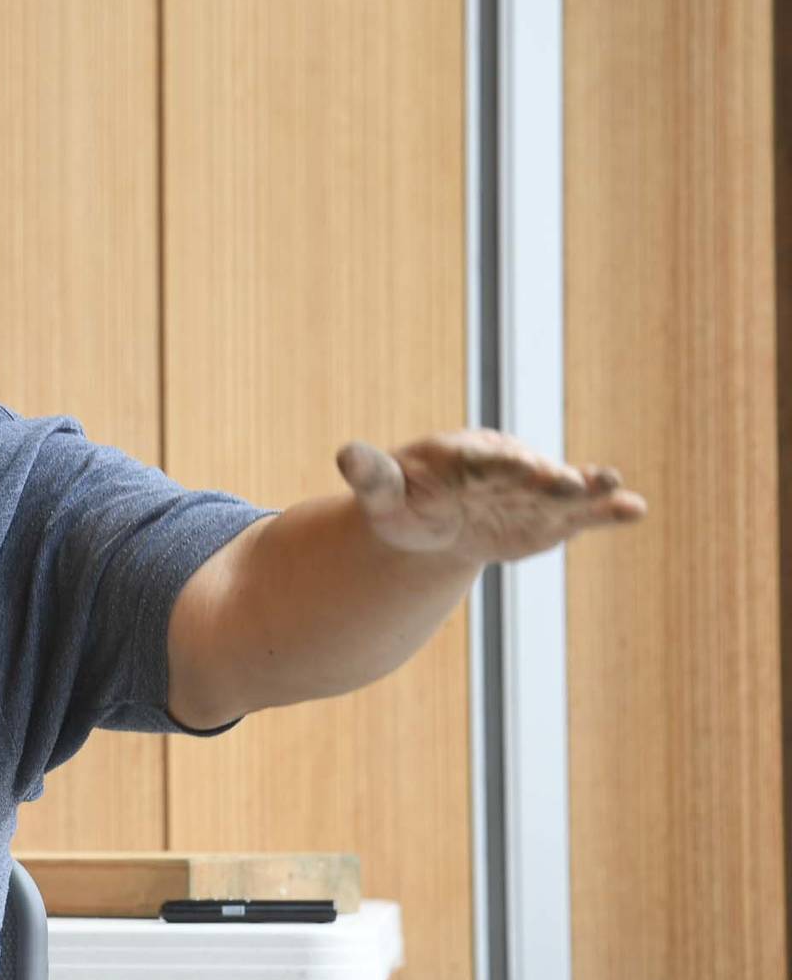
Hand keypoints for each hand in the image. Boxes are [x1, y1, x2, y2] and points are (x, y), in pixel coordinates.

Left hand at [336, 429, 647, 564]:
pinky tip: (634, 509)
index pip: (486, 461)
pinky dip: (604, 512)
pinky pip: (579, 514)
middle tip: (572, 482)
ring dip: (587, 490)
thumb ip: (371, 477)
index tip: (526, 468)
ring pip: (561, 492)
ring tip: (615, 487)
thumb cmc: (402, 503)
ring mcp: (530, 492)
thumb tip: (346, 455)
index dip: (506, 466)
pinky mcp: (549, 518)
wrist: (431, 524)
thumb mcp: (382, 494)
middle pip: (529, 475)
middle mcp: (505, 468)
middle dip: (548, 480)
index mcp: (464, 456)